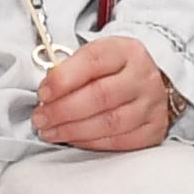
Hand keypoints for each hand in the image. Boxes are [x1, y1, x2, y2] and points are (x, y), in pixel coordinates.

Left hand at [32, 34, 177, 153]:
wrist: (146, 85)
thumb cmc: (113, 71)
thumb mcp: (95, 57)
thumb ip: (72, 70)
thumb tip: (46, 92)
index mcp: (126, 51)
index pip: (93, 61)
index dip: (64, 79)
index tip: (43, 93)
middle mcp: (143, 76)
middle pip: (101, 96)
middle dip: (63, 110)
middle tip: (40, 118)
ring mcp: (152, 104)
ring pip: (110, 122)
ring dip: (73, 130)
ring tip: (50, 132)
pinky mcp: (154, 129)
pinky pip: (120, 142)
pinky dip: (91, 143)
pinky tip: (73, 139)